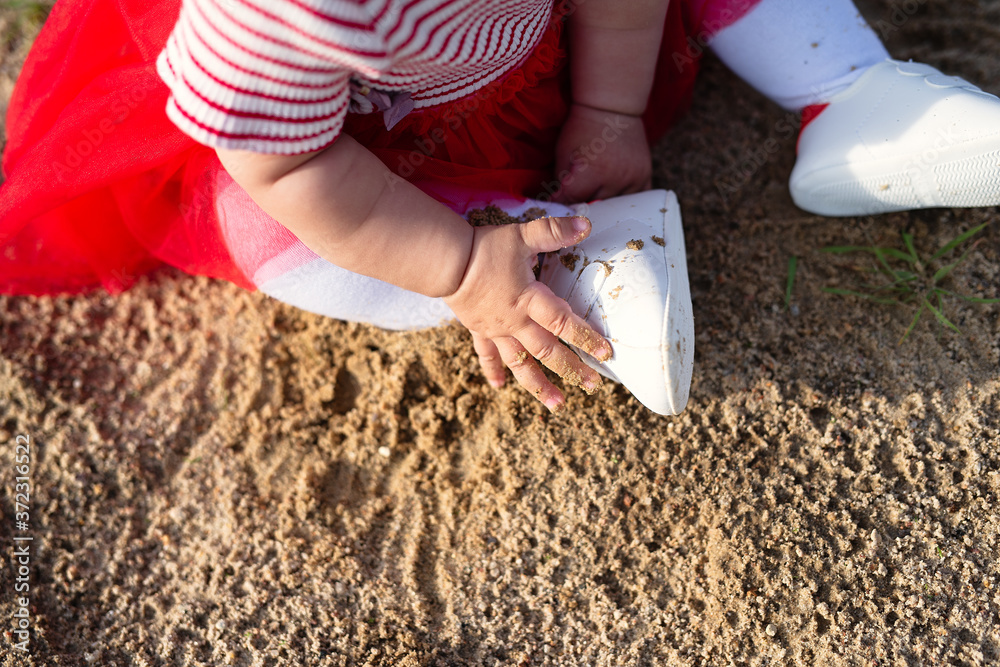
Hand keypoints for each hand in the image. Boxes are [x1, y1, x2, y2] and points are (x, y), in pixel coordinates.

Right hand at [444, 215, 612, 411]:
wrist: (445, 262)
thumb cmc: (484, 248)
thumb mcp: (521, 235)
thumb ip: (553, 231)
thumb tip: (586, 224)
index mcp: (529, 300)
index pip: (564, 323)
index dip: (586, 338)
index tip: (605, 354)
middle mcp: (515, 322)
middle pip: (548, 351)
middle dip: (572, 369)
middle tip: (592, 385)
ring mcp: (496, 330)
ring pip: (521, 363)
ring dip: (539, 385)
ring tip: (558, 404)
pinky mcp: (479, 330)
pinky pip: (487, 355)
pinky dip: (494, 371)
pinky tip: (500, 387)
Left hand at [553, 103, 651, 202]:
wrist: (612, 106)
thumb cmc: (582, 128)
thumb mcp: (563, 153)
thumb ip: (562, 183)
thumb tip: (559, 205)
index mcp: (595, 171)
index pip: (573, 200)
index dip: (562, 200)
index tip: (556, 199)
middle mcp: (617, 178)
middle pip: (595, 207)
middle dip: (581, 204)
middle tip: (573, 200)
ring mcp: (634, 178)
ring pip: (615, 207)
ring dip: (603, 205)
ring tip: (593, 195)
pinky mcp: (645, 176)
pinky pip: (635, 201)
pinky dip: (623, 202)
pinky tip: (613, 196)